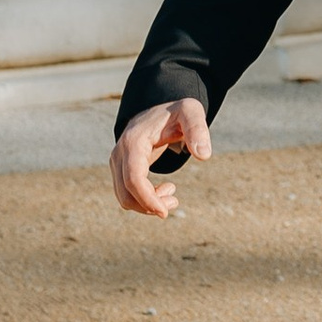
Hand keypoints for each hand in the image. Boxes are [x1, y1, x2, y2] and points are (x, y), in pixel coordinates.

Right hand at [110, 95, 211, 217]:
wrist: (159, 109)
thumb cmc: (176, 112)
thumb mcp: (190, 112)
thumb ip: (198, 130)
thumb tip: (204, 156)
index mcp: (134, 142)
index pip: (133, 178)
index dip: (147, 199)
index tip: (165, 212)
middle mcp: (119, 153)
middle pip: (126, 193)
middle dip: (150, 205)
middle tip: (175, 200)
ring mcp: (117, 162)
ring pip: (124, 197)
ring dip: (148, 205)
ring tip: (172, 191)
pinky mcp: (121, 169)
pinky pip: (127, 194)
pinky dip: (144, 200)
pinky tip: (164, 189)